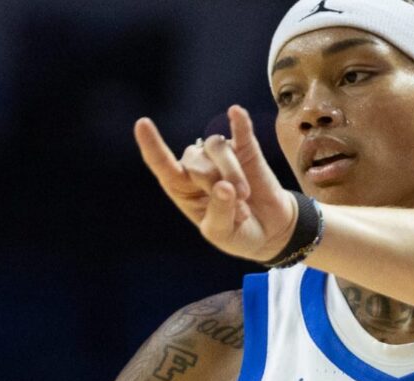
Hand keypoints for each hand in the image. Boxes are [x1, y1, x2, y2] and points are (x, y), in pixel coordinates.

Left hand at [136, 105, 297, 264]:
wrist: (270, 231)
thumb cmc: (237, 234)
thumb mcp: (222, 234)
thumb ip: (220, 213)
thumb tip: (224, 186)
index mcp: (181, 187)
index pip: (161, 164)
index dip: (152, 145)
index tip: (142, 124)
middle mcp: (196, 166)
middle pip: (196, 161)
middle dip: (216, 185)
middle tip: (239, 211)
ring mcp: (221, 156)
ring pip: (217, 148)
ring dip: (232, 172)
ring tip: (245, 197)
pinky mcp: (246, 150)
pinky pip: (241, 131)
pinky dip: (239, 123)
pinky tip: (236, 112)